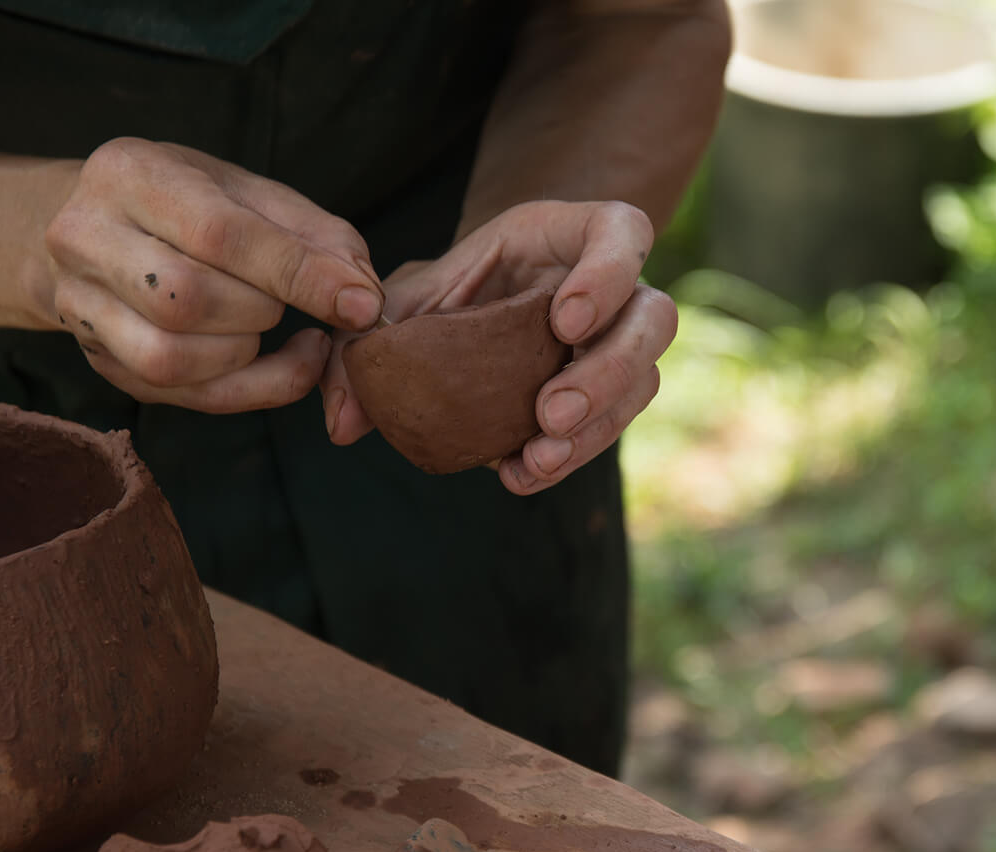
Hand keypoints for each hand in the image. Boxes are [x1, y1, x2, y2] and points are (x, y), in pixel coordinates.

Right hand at [43, 138, 383, 411]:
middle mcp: (86, 237)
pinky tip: (272, 362)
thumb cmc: (197, 205)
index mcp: (130, 174)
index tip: (362, 303)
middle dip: (262, 310)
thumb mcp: (256, 196)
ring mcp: (80, 303)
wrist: (106, 226)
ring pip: (172, 358)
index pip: (218, 234)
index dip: (299, 274)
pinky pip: (183, 395)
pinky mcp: (99, 358)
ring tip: (265, 322)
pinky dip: (248, 388)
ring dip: (246, 352)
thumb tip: (365, 300)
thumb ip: (319, 238)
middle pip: (187, 300)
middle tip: (282, 300)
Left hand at [320, 200, 673, 494]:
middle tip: (550, 413)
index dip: (606, 275)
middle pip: (652, 320)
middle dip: (606, 372)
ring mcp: (620, 345)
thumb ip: (369, 341)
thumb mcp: (407, 298)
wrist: (474, 313)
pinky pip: (611, 427)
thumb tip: (343, 421)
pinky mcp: (610, 396)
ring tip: (537, 457)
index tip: (563, 322)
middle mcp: (615, 289)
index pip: (622, 234)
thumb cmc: (451, 288)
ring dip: (596, 427)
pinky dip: (571, 456)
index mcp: (574, 236)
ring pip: (643, 382)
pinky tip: (522, 474)